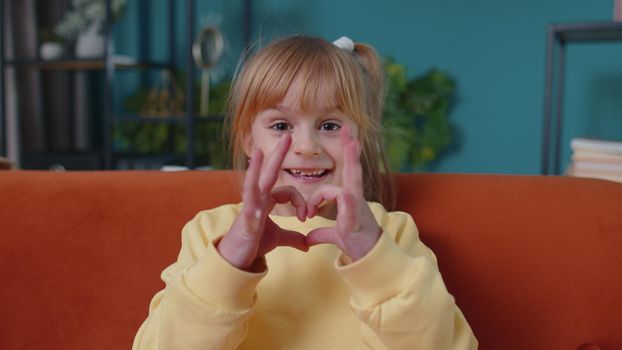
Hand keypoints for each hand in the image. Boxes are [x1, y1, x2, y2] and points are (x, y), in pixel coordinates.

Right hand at [217, 133, 308, 270]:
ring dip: (256, 169)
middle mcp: (257, 199)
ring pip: (253, 184)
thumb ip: (293, 237)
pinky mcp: (246, 223)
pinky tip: (255, 210)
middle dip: (278, 154)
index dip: (300, 202)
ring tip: (259, 154)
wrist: (236, 258)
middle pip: (269, 173)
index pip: (288, 191)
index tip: (305, 217)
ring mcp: (249, 209)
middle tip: (287, 135)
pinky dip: (253, 210)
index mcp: (266, 200)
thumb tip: (307, 244)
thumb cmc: (255, 243)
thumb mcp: (278, 238)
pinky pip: (249, 212)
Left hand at [305, 126, 380, 260]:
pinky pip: (352, 208)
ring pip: (353, 182)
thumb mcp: (336, 235)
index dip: (315, 199)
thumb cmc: (357, 243)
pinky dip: (348, 202)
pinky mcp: (358, 221)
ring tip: (353, 144)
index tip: (308, 214)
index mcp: (349, 200)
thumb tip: (309, 238)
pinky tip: (346, 193)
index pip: (333, 186)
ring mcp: (358, 207)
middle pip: (352, 170)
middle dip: (350, 150)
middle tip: (347, 129)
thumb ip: (322, 233)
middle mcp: (355, 199)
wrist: (371, 259)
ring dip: (353, 162)